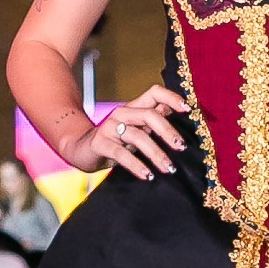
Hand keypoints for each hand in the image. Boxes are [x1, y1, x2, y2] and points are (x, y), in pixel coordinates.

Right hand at [61, 84, 188, 180]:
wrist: (81, 150)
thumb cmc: (115, 141)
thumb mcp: (136, 129)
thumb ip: (153, 121)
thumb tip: (176, 111)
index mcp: (134, 107)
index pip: (154, 93)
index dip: (171, 97)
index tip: (187, 109)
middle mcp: (122, 113)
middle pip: (150, 115)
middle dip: (168, 131)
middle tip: (181, 147)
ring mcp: (110, 128)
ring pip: (138, 137)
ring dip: (156, 154)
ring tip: (168, 169)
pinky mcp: (101, 144)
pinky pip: (121, 154)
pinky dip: (136, 165)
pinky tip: (147, 175)